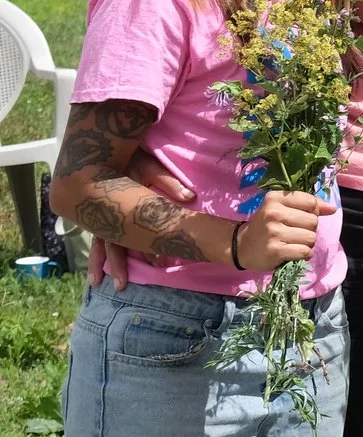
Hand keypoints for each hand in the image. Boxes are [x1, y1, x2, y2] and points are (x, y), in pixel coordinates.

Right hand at [88, 152, 196, 290]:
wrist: (96, 149)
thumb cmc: (127, 158)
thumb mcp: (148, 167)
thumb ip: (168, 183)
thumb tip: (191, 198)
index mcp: (121, 211)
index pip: (134, 238)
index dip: (147, 253)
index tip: (158, 267)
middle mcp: (106, 217)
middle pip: (113, 247)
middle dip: (117, 267)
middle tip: (121, 287)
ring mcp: (99, 215)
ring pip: (100, 244)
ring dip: (100, 262)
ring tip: (96, 283)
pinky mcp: (97, 211)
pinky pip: (97, 234)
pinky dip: (99, 248)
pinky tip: (98, 260)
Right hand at [235, 190, 334, 271]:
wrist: (241, 246)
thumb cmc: (267, 225)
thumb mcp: (283, 208)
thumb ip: (308, 205)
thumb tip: (332, 208)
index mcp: (275, 198)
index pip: (310, 202)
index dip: (313, 212)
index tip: (301, 218)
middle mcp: (273, 213)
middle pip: (313, 221)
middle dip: (309, 229)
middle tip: (293, 233)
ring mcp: (274, 232)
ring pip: (311, 237)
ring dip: (306, 243)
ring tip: (292, 243)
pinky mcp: (275, 250)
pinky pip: (305, 251)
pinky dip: (303, 254)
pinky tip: (292, 252)